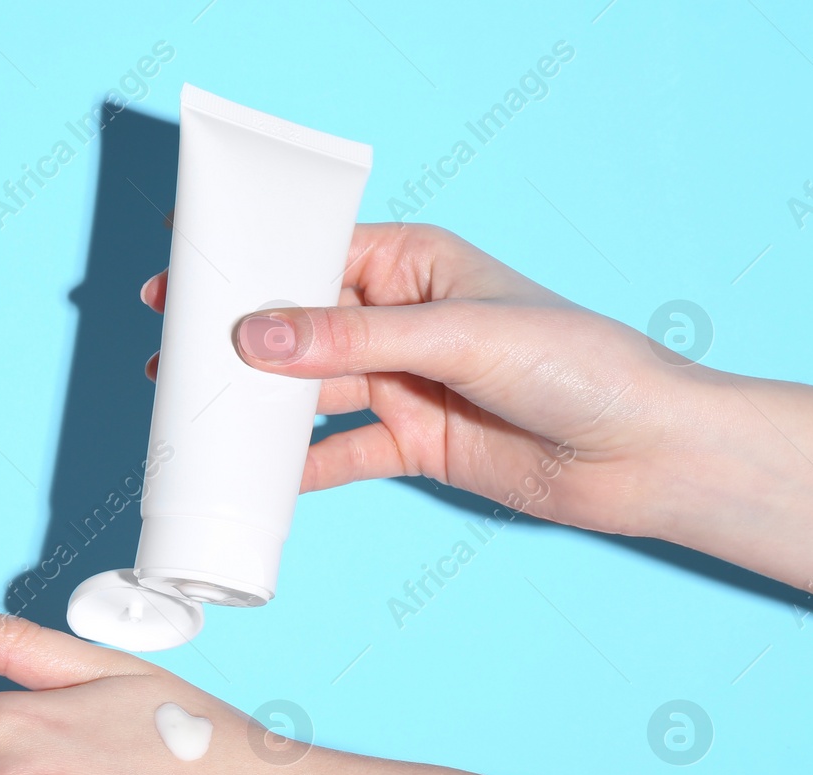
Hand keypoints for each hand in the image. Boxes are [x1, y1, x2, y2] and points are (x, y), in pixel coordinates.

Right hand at [143, 222, 718, 540]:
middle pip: (299, 328)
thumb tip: (256, 337)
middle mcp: (401, 320)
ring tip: (194, 417)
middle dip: (237, 344)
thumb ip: (351, 341)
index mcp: (414, 264)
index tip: (182, 283)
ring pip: (310, 392)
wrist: (643, 455)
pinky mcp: (413, 441)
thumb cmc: (576, 366)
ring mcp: (404, 382)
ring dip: (258, 407)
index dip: (245, 269)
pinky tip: (255, 479)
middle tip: (169, 358)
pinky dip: (298, 467)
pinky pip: (339, 452)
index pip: (312, 256)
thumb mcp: (457, 337)